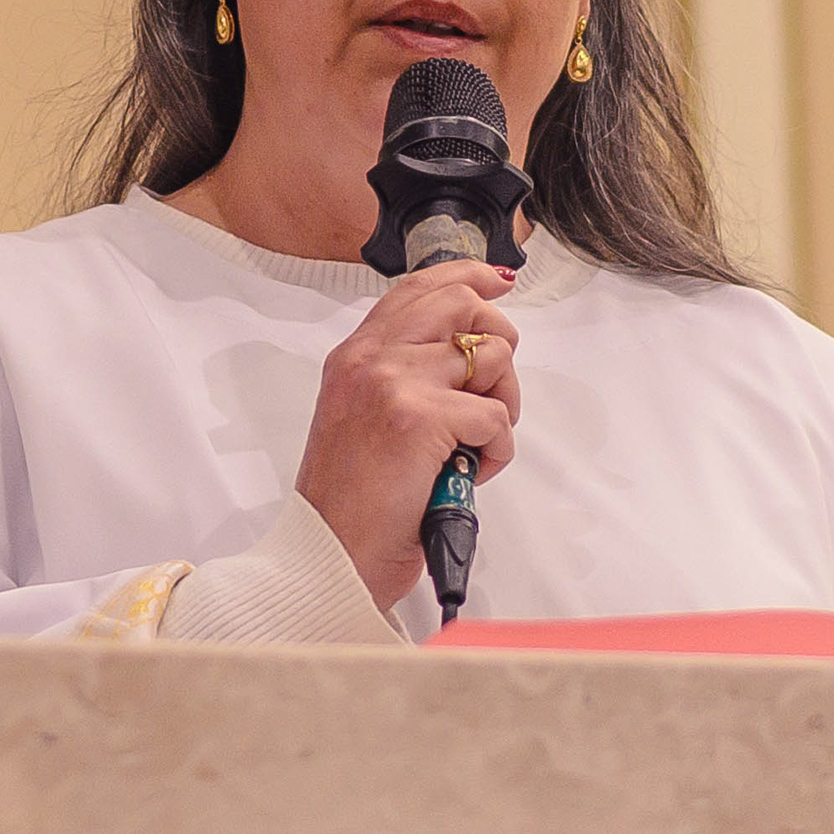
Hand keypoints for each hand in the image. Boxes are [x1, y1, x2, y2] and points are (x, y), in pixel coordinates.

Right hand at [293, 263, 521, 612]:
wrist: (331, 557)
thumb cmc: (351, 504)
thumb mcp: (363, 418)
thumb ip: (401, 376)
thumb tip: (464, 353)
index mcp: (355, 356)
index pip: (418, 288)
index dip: (467, 276)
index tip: (497, 282)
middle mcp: (372, 359)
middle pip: (464, 304)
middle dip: (498, 345)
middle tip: (489, 393)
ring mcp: (396, 383)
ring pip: (493, 357)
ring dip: (502, 405)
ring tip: (471, 446)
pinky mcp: (423, 417)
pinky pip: (498, 416)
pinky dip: (497, 451)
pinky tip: (466, 474)